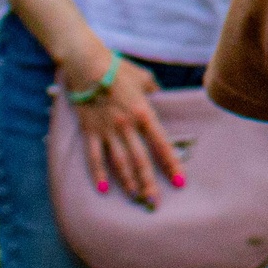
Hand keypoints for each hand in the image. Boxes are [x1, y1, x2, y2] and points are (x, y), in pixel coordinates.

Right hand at [70, 54, 182, 206]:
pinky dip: (98, 174)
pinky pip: (94, 157)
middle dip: (149, 183)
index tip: (179, 181)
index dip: (171, 164)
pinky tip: (103, 189)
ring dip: (128, 182)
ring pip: (120, 163)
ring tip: (136, 198)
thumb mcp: (145, 78)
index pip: (161, 145)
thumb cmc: (120, 69)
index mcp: (144, 113)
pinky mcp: (89, 132)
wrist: (88, 65)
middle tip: (156, 202)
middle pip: (141, 160)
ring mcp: (107, 131)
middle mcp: (127, 126)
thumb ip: (154, 92)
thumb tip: (161, 98)